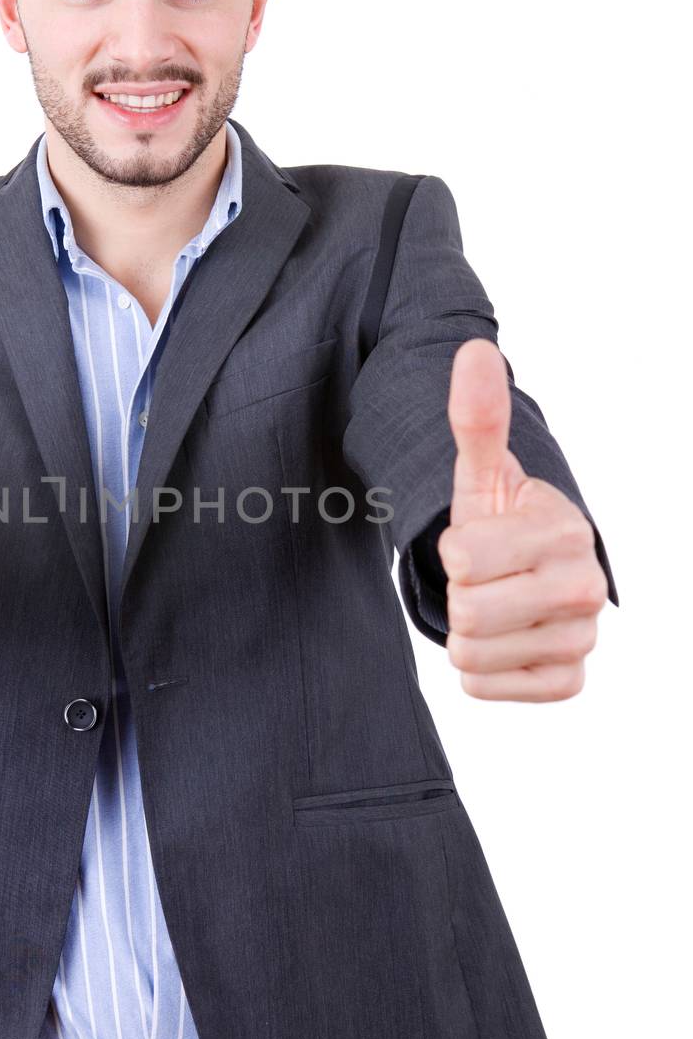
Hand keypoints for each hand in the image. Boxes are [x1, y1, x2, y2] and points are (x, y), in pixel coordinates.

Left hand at [438, 339, 608, 700]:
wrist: (527, 574)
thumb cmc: (500, 520)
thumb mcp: (481, 472)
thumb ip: (476, 416)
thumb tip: (473, 350)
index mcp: (564, 531)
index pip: (461, 558)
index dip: (453, 551)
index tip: (478, 541)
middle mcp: (585, 588)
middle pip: (467, 612)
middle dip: (459, 594)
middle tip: (483, 579)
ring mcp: (582, 640)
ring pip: (470, 655)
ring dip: (465, 634)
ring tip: (492, 607)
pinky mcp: (568, 682)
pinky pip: (486, 688)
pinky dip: (481, 671)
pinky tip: (503, 641)